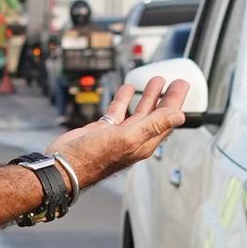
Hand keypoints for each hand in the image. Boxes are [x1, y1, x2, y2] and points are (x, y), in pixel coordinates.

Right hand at [51, 74, 189, 185]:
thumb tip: (179, 116)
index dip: (175, 102)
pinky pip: (118, 112)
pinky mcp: (103, 130)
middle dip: (166, 97)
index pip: (167, 119)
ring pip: (138, 112)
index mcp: (144, 142)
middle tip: (175, 82)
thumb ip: (153, 125)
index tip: (182, 85)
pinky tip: (127, 89)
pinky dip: (124, 99)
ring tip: (156, 82)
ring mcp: (118, 134)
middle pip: (156, 114)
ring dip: (148, 97)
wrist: (64, 165)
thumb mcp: (127, 138)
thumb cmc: (93, 158)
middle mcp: (134, 139)